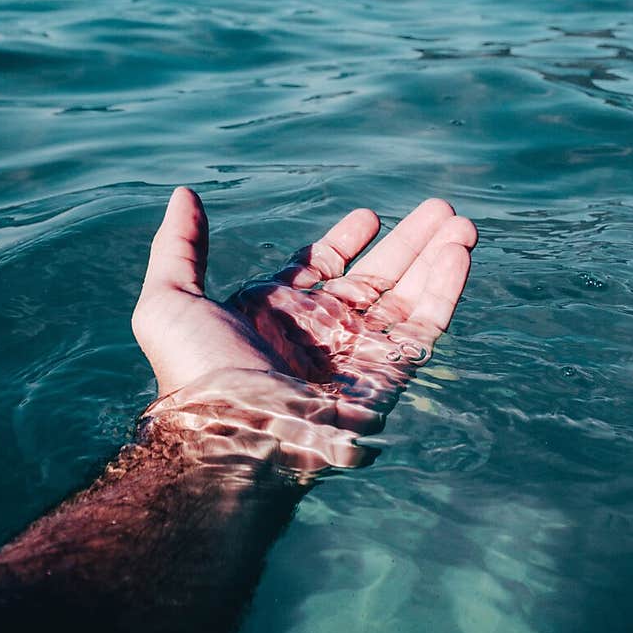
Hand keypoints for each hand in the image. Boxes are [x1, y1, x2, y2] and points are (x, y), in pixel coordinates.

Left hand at [132, 188, 475, 472]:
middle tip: (442, 209)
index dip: (346, 241)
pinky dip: (445, 288)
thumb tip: (184, 194)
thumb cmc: (196, 375)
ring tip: (462, 223)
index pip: (323, 268)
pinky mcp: (387, 376)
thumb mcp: (170, 300)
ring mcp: (357, 353)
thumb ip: (180, 245)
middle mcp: (322, 332)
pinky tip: (459, 254)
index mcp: (278, 312)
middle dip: (409, 242)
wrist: (232, 437)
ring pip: (409, 297)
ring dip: (437, 257)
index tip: (370, 217)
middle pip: (378, 276)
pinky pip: (424, 326)